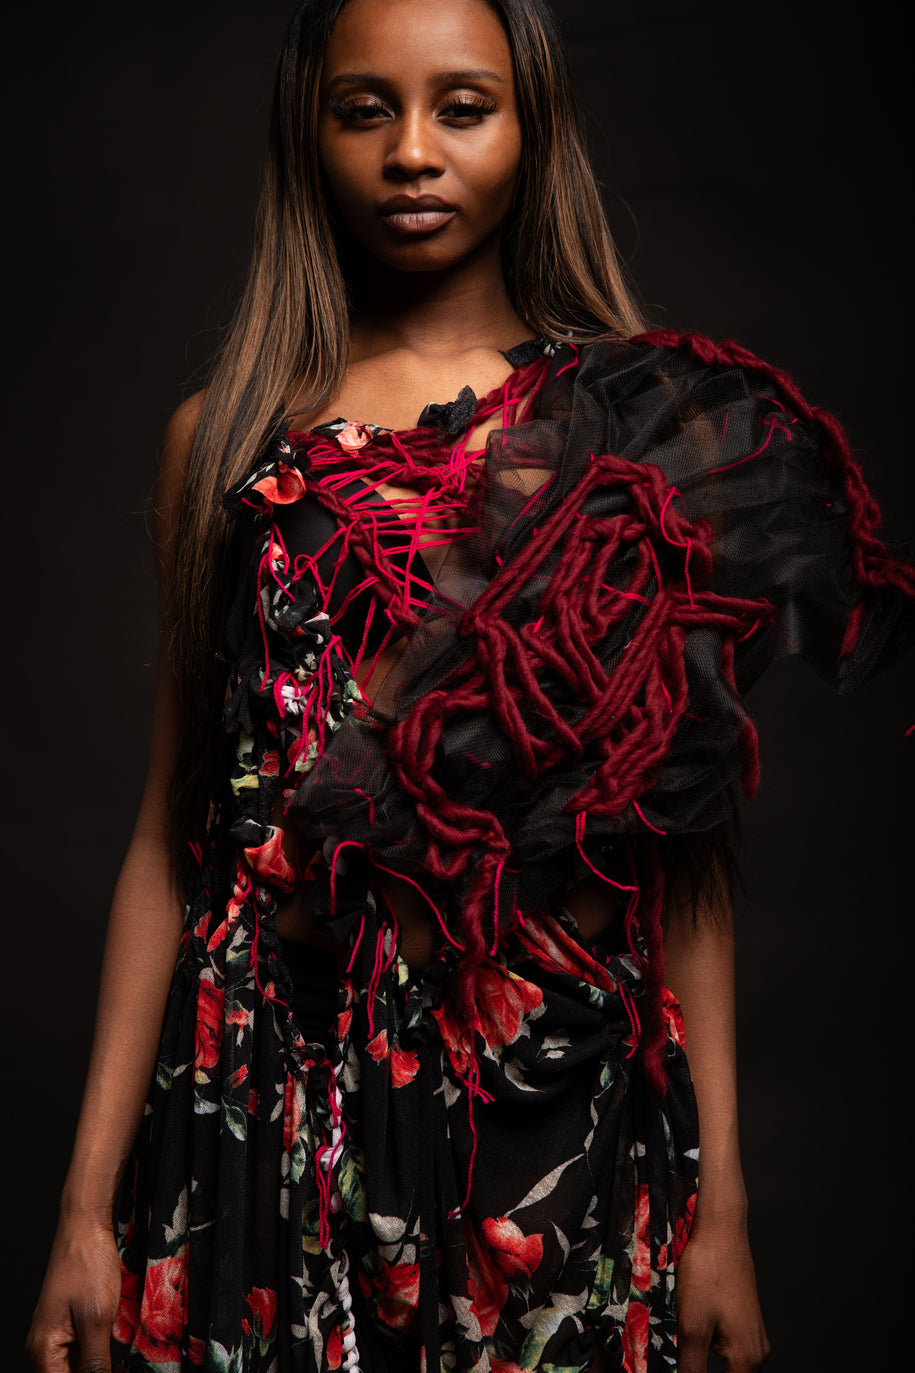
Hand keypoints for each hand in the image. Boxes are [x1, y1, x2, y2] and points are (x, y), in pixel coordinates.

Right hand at [26, 1214, 121, 1372]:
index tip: (115, 1371)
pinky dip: (100, 1347)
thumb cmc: (87, 1264)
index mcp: (44, 1349)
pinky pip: (83, 1346)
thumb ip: (95, 1362)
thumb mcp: (97, 1319)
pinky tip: (117, 1340)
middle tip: (121, 1365)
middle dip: (97, 1371)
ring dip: (100, 1362)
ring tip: (122, 1358)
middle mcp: (45, 1344)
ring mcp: (57, 1330)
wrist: (85, 1224)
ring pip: (78, 1363)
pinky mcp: (70, 1319)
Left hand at [675, 1215, 770, 1372]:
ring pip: (726, 1364)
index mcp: (747, 1358)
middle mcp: (757, 1350)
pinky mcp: (743, 1319)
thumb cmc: (708, 1271)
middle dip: (701, 1370)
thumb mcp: (692, 1327)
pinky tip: (691, 1327)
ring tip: (683, 1341)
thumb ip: (691, 1368)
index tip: (683, 1369)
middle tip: (681, 1353)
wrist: (720, 1229)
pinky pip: (725, 1345)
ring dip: (703, 1360)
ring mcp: (752, 1334)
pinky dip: (706, 1344)